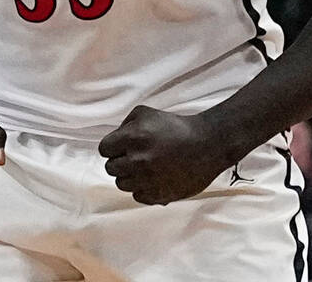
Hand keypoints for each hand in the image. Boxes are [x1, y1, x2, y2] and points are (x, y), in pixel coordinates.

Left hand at [99, 105, 227, 205]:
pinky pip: (138, 196)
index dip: (113, 147)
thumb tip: (114, 140)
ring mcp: (148, 180)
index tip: (123, 146)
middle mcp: (138, 160)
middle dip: (120, 161)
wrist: (207, 145)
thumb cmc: (176, 127)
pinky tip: (155, 178)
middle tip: (136, 156)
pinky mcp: (159, 195)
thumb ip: (124, 125)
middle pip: (111, 168)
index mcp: (133, 138)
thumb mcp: (145, 113)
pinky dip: (143, 189)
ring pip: (122, 184)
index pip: (104, 150)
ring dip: (130, 176)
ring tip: (146, 167)